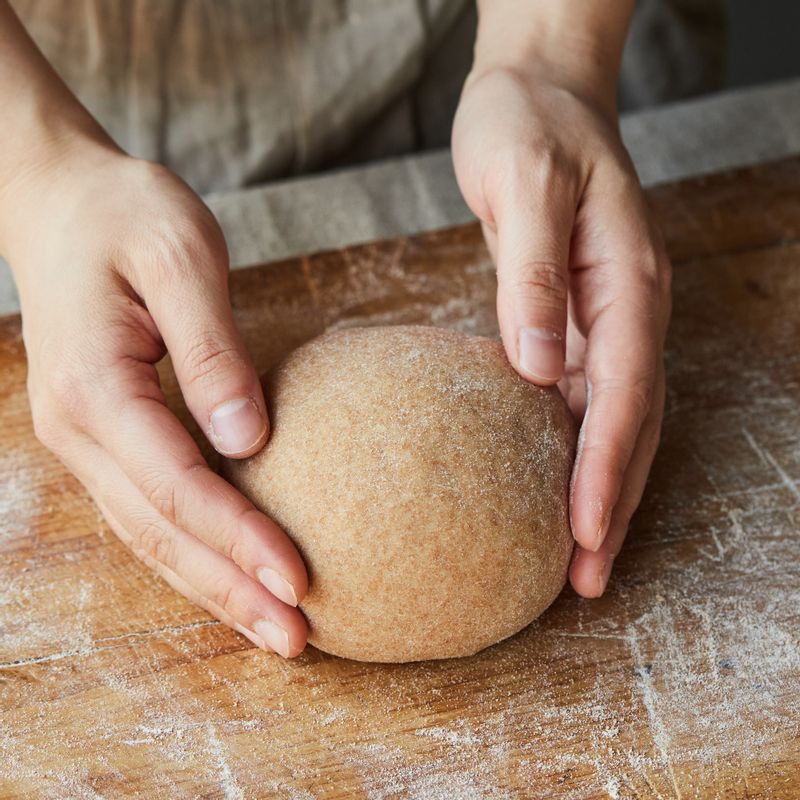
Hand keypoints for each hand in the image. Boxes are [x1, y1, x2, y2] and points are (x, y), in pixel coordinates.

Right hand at [2, 142, 307, 655]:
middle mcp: (78, 429)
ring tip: (275, 631)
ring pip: (150, 535)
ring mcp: (85, 440)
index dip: (239, 537)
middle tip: (296, 638)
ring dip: (213, 587)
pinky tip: (232, 579)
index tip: (300, 578)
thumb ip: (213, 349)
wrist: (61, 203)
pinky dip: (193, 554)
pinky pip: (149, 511)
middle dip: (230, 589)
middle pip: (161, 532)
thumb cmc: (126, 215)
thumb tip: (250, 439)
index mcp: (95, 386)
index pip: (178, 483)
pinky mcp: (106, 438)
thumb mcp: (181, 257)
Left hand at [452, 67, 670, 596]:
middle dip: (611, 502)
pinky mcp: (574, 318)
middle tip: (586, 579)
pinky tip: (552, 487)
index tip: (586, 531)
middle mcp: (626, 308)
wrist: (538, 92)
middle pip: (630, 422)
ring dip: (597, 488)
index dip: (606, 467)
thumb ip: (531, 275)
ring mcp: (605, 316)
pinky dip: (573, 449)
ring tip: (576, 557)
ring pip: (612, 420)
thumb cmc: (528, 127)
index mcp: (625, 279)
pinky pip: (582, 397)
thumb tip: (535, 365)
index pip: (623, 391)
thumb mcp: (525, 184)